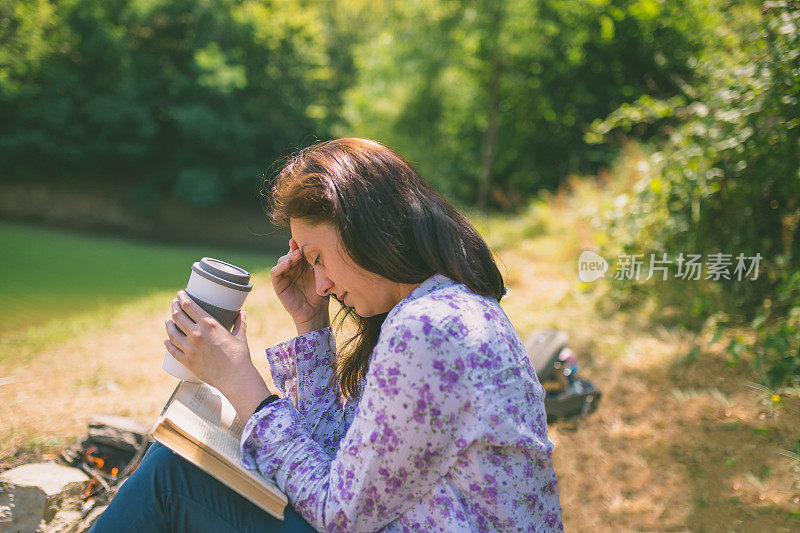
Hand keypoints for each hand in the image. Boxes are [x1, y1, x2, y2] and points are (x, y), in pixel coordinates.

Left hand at [164, 291, 277, 415]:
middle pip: (178, 317)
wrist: (235, 377)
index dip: (182, 298)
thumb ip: (240, 323)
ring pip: (172, 333)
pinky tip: (166, 341)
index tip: (180, 294)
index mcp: (209, 324)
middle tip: (174, 305)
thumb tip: (242, 314)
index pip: (189, 306)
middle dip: (174, 308)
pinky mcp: (187, 361)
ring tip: (168, 320)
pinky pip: (173, 350)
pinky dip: (168, 344)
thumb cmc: (239, 356)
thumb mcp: (240, 336)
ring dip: (168, 324)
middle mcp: (196, 334)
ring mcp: (190, 348)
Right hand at [271, 238, 329, 330]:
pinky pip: (275, 272)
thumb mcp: (322, 277)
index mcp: (304, 265)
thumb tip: (323, 248)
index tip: (306, 238)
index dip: (301, 244)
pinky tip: (288, 264)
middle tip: (300, 246)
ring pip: (282, 260)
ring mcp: (285, 275)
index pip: (300, 250)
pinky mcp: (278, 284)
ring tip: (297, 255)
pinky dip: (280, 266)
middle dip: (294, 248)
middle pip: (290, 253)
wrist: (315, 312)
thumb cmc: (321, 295)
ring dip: (288, 256)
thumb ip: (319, 264)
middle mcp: (293, 268)